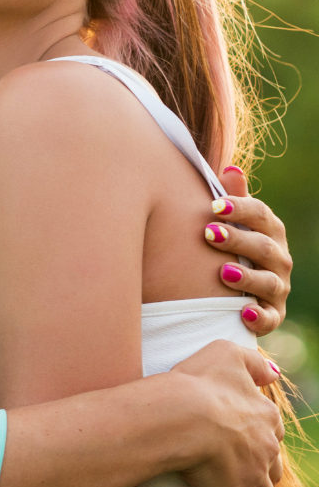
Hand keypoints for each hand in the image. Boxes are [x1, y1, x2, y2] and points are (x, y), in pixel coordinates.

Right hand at [172, 340, 283, 486]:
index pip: (269, 426)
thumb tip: (275, 370)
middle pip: (271, 466)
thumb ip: (252, 361)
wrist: (186, 414)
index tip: (254, 439)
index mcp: (263, 415)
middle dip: (265, 474)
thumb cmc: (200, 380)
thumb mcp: (227, 353)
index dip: (261, 432)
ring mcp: (252, 477)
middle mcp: (265, 448)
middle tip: (257, 481)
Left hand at [202, 167, 290, 334]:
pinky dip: (258, 317)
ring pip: (269, 282)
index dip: (241, 209)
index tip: (215, 206)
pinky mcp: (271, 315)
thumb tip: (230, 167)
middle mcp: (278, 258)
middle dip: (238, 240)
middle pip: (264, 247)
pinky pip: (269, 318)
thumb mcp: (229, 220)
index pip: (262, 215)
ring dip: (248, 277)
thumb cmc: (227, 244)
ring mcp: (276, 288)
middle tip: (209, 234)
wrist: (231, 287)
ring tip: (223, 272)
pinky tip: (242, 312)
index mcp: (269, 231)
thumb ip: (231, 197)